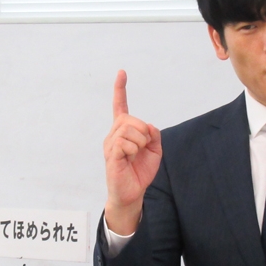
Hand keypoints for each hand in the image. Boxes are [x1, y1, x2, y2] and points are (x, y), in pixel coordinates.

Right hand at [103, 70, 161, 234]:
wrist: (132, 192)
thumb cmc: (140, 171)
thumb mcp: (155, 151)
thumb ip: (154, 135)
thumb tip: (148, 125)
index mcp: (123, 130)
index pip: (120, 106)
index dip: (120, 89)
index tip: (122, 73)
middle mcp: (113, 134)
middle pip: (131, 119)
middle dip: (143, 132)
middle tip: (143, 147)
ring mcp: (110, 144)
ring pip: (129, 130)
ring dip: (140, 142)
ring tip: (135, 155)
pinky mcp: (110, 154)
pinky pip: (124, 143)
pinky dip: (133, 149)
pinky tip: (129, 158)